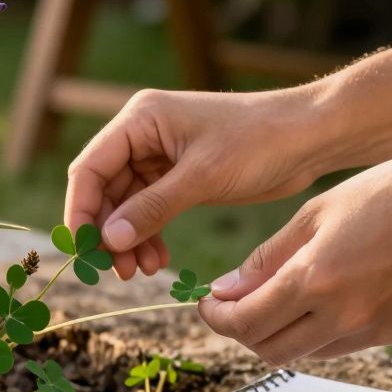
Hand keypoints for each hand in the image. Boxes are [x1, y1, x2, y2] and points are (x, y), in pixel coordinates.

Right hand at [65, 87, 330, 279]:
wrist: (311, 137)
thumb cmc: (259, 143)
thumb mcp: (202, 178)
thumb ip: (151, 208)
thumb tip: (108, 240)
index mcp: (140, 119)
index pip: (90, 168)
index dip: (81, 211)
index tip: (83, 251)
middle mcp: (143, 134)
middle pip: (104, 189)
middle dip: (108, 232)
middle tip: (117, 270)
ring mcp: (160, 154)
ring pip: (126, 204)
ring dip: (129, 239)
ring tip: (142, 271)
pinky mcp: (179, 174)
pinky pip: (150, 208)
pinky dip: (150, 234)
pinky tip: (158, 260)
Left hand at [199, 148, 391, 364]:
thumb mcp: (317, 212)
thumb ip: (267, 257)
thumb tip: (227, 289)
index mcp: (315, 279)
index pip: (244, 322)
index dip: (216, 317)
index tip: (207, 303)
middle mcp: (342, 315)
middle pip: (268, 349)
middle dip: (241, 330)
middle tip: (232, 304)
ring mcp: (372, 329)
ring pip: (304, 353)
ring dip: (278, 333)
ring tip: (273, 296)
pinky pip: (339, 346)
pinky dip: (316, 331)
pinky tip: (317, 299)